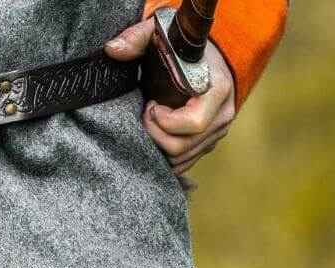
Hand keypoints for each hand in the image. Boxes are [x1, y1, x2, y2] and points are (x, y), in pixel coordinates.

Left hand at [103, 15, 235, 175]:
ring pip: (181, 160)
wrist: (205, 57)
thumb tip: (112, 49)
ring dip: (158, 146)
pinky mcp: (208, 144)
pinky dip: (165, 156)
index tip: (151, 105)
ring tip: (152, 122)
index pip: (193, 123)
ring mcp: (217, 133)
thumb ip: (137, 38)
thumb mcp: (162, 36)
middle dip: (155, 135)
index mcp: (217, 90)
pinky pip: (184, 164)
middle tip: (147, 114)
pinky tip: (156, 136)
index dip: (164, 122)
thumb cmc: (182, 48)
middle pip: (182, 147)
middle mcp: (222, 115)